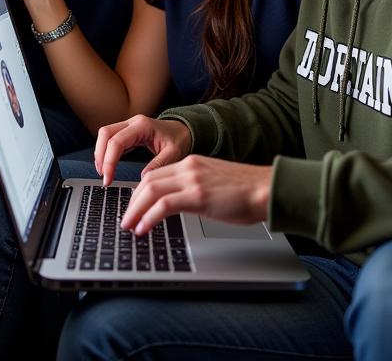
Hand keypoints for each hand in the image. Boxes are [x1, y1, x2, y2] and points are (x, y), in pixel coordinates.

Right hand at [94, 114, 191, 187]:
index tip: (108, 178)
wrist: (183, 130)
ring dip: (100, 153)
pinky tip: (108, 165)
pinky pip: (111, 138)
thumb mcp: (174, 153)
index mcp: (142, 126)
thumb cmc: (179, 139)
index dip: (109, 161)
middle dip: (100, 156)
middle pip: (105, 133)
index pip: (117, 141)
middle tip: (103, 176)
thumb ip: (159, 163)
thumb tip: (143, 177)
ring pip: (105, 134)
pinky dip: (106, 151)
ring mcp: (129, 125)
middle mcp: (133, 122)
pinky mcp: (128, 131)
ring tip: (104, 172)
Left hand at [121, 156, 272, 235]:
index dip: (139, 193)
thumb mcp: (213, 184)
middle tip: (125, 220)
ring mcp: (192, 180)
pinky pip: (163, 205)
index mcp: (191, 163)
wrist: (266, 190)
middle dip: (132, 202)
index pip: (154, 175)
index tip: (133, 208)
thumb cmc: (245, 192)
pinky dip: (149, 217)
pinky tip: (144, 228)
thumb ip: (194, 188)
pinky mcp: (198, 195)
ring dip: (135, 210)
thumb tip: (177, 205)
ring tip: (129, 226)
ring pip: (150, 190)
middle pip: (147, 181)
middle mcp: (188, 168)